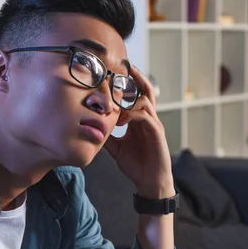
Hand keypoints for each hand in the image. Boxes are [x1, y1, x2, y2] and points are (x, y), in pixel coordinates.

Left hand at [105, 66, 174, 198]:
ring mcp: (154, 124)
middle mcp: (149, 118)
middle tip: (124, 66)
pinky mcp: (157, 133)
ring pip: (145, 101)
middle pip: (145, 91)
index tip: (114, 73)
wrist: (150, 182)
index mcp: (140, 119)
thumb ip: (107, 135)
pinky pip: (145, 117)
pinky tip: (122, 119)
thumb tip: (90, 127)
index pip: (135, 95)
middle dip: (136, 77)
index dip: (127, 84)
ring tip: (116, 99)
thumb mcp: (116, 147)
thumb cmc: (136, 164)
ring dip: (130, 98)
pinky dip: (133, 114)